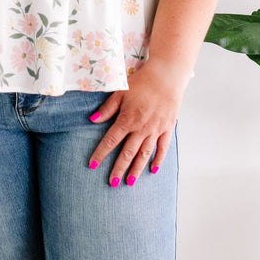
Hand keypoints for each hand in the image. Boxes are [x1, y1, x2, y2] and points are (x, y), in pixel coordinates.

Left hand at [88, 60, 189, 185]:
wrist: (167, 75)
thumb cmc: (143, 81)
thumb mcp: (121, 91)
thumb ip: (107, 108)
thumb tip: (92, 120)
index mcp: (127, 120)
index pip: (110, 141)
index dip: (100, 154)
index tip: (92, 166)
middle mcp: (141, 128)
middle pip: (127, 153)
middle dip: (118, 169)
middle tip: (112, 184)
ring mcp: (155, 130)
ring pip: (144, 154)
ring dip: (136, 169)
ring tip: (130, 182)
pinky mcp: (167, 128)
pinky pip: (162, 148)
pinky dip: (158, 160)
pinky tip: (153, 170)